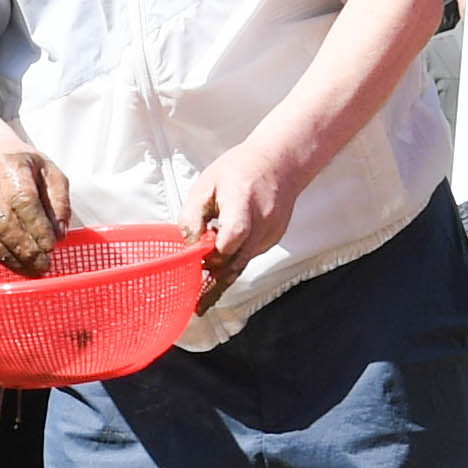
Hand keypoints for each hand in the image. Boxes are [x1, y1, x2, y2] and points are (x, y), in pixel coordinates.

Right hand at [0, 148, 70, 275]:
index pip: (23, 200)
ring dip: (14, 258)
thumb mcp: (52, 175)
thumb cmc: (28, 171)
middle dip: (26, 248)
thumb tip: (59, 233)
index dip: (37, 226)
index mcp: (10, 167)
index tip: (51, 246)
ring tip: (34, 269)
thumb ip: (60, 202)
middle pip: (4, 222)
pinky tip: (19, 265)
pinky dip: (1, 258)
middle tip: (44, 264)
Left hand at [187, 138, 303, 312]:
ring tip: (204, 282)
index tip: (195, 262)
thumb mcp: (207, 183)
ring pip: (243, 262)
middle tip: (199, 304)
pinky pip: (249, 256)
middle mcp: (262, 222)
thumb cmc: (241, 168)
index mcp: (243, 202)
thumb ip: (193, 215)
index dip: (214, 254)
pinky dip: (234, 259)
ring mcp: (271, 233)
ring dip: (223, 271)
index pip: (233, 236)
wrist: (280, 163)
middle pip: (239, 261)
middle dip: (217, 283)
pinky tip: (222, 253)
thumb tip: (188, 244)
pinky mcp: (273, 239)